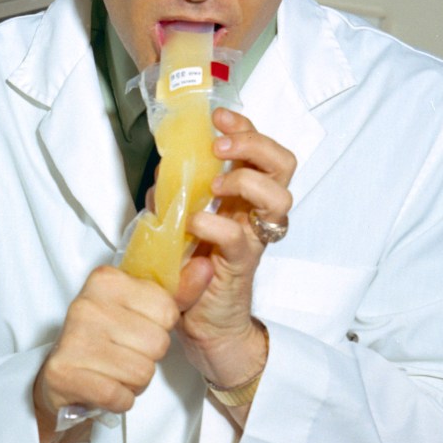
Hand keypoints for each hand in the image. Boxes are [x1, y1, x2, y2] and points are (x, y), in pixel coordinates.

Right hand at [34, 263, 179, 442]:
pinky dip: (119, 399)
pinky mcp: (65, 373)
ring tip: (114, 370)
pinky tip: (104, 387)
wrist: (61, 376)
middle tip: (123, 354)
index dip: (160, 327)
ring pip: (142, 372)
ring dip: (135, 381)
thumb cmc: (104, 339)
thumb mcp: (139, 308)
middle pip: (157, 343)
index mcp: (106, 279)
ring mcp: (73, 339)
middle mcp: (87, 304)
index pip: (166, 309)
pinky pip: (120, 396)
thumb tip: (206, 267)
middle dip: (149, 357)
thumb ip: (176, 292)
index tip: (136, 327)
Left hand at [173, 108, 294, 388]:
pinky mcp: (242, 266)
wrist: (204, 325)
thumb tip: (160, 177)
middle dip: (254, 145)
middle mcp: (257, 213)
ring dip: (246, 180)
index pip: (261, 150)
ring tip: (216, 186)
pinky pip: (241, 238)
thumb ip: (173, 199)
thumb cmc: (195, 273)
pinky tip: (197, 222)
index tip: (219, 118)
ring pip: (279, 197)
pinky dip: (218, 223)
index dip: (246, 128)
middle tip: (221, 147)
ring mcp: (254, 238)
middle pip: (283, 163)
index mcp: (245, 196)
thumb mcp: (179, 225)